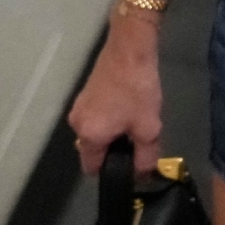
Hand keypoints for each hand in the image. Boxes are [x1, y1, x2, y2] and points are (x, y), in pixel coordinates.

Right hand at [67, 12, 164, 174]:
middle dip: (115, 148)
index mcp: (88, 136)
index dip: (111, 170)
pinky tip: (129, 104)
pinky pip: (97, 115)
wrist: (130, 49)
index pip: (92, 168)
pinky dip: (110, 116)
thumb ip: (145, 156)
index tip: (129, 163)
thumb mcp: (148, 127)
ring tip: (136, 117)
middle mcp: (76, 124)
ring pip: (97, 131)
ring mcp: (79, 107)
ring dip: (114, 130)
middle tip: (138, 137)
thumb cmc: (138, 90)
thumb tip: (142, 175)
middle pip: (94, 149)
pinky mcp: (85, 93)